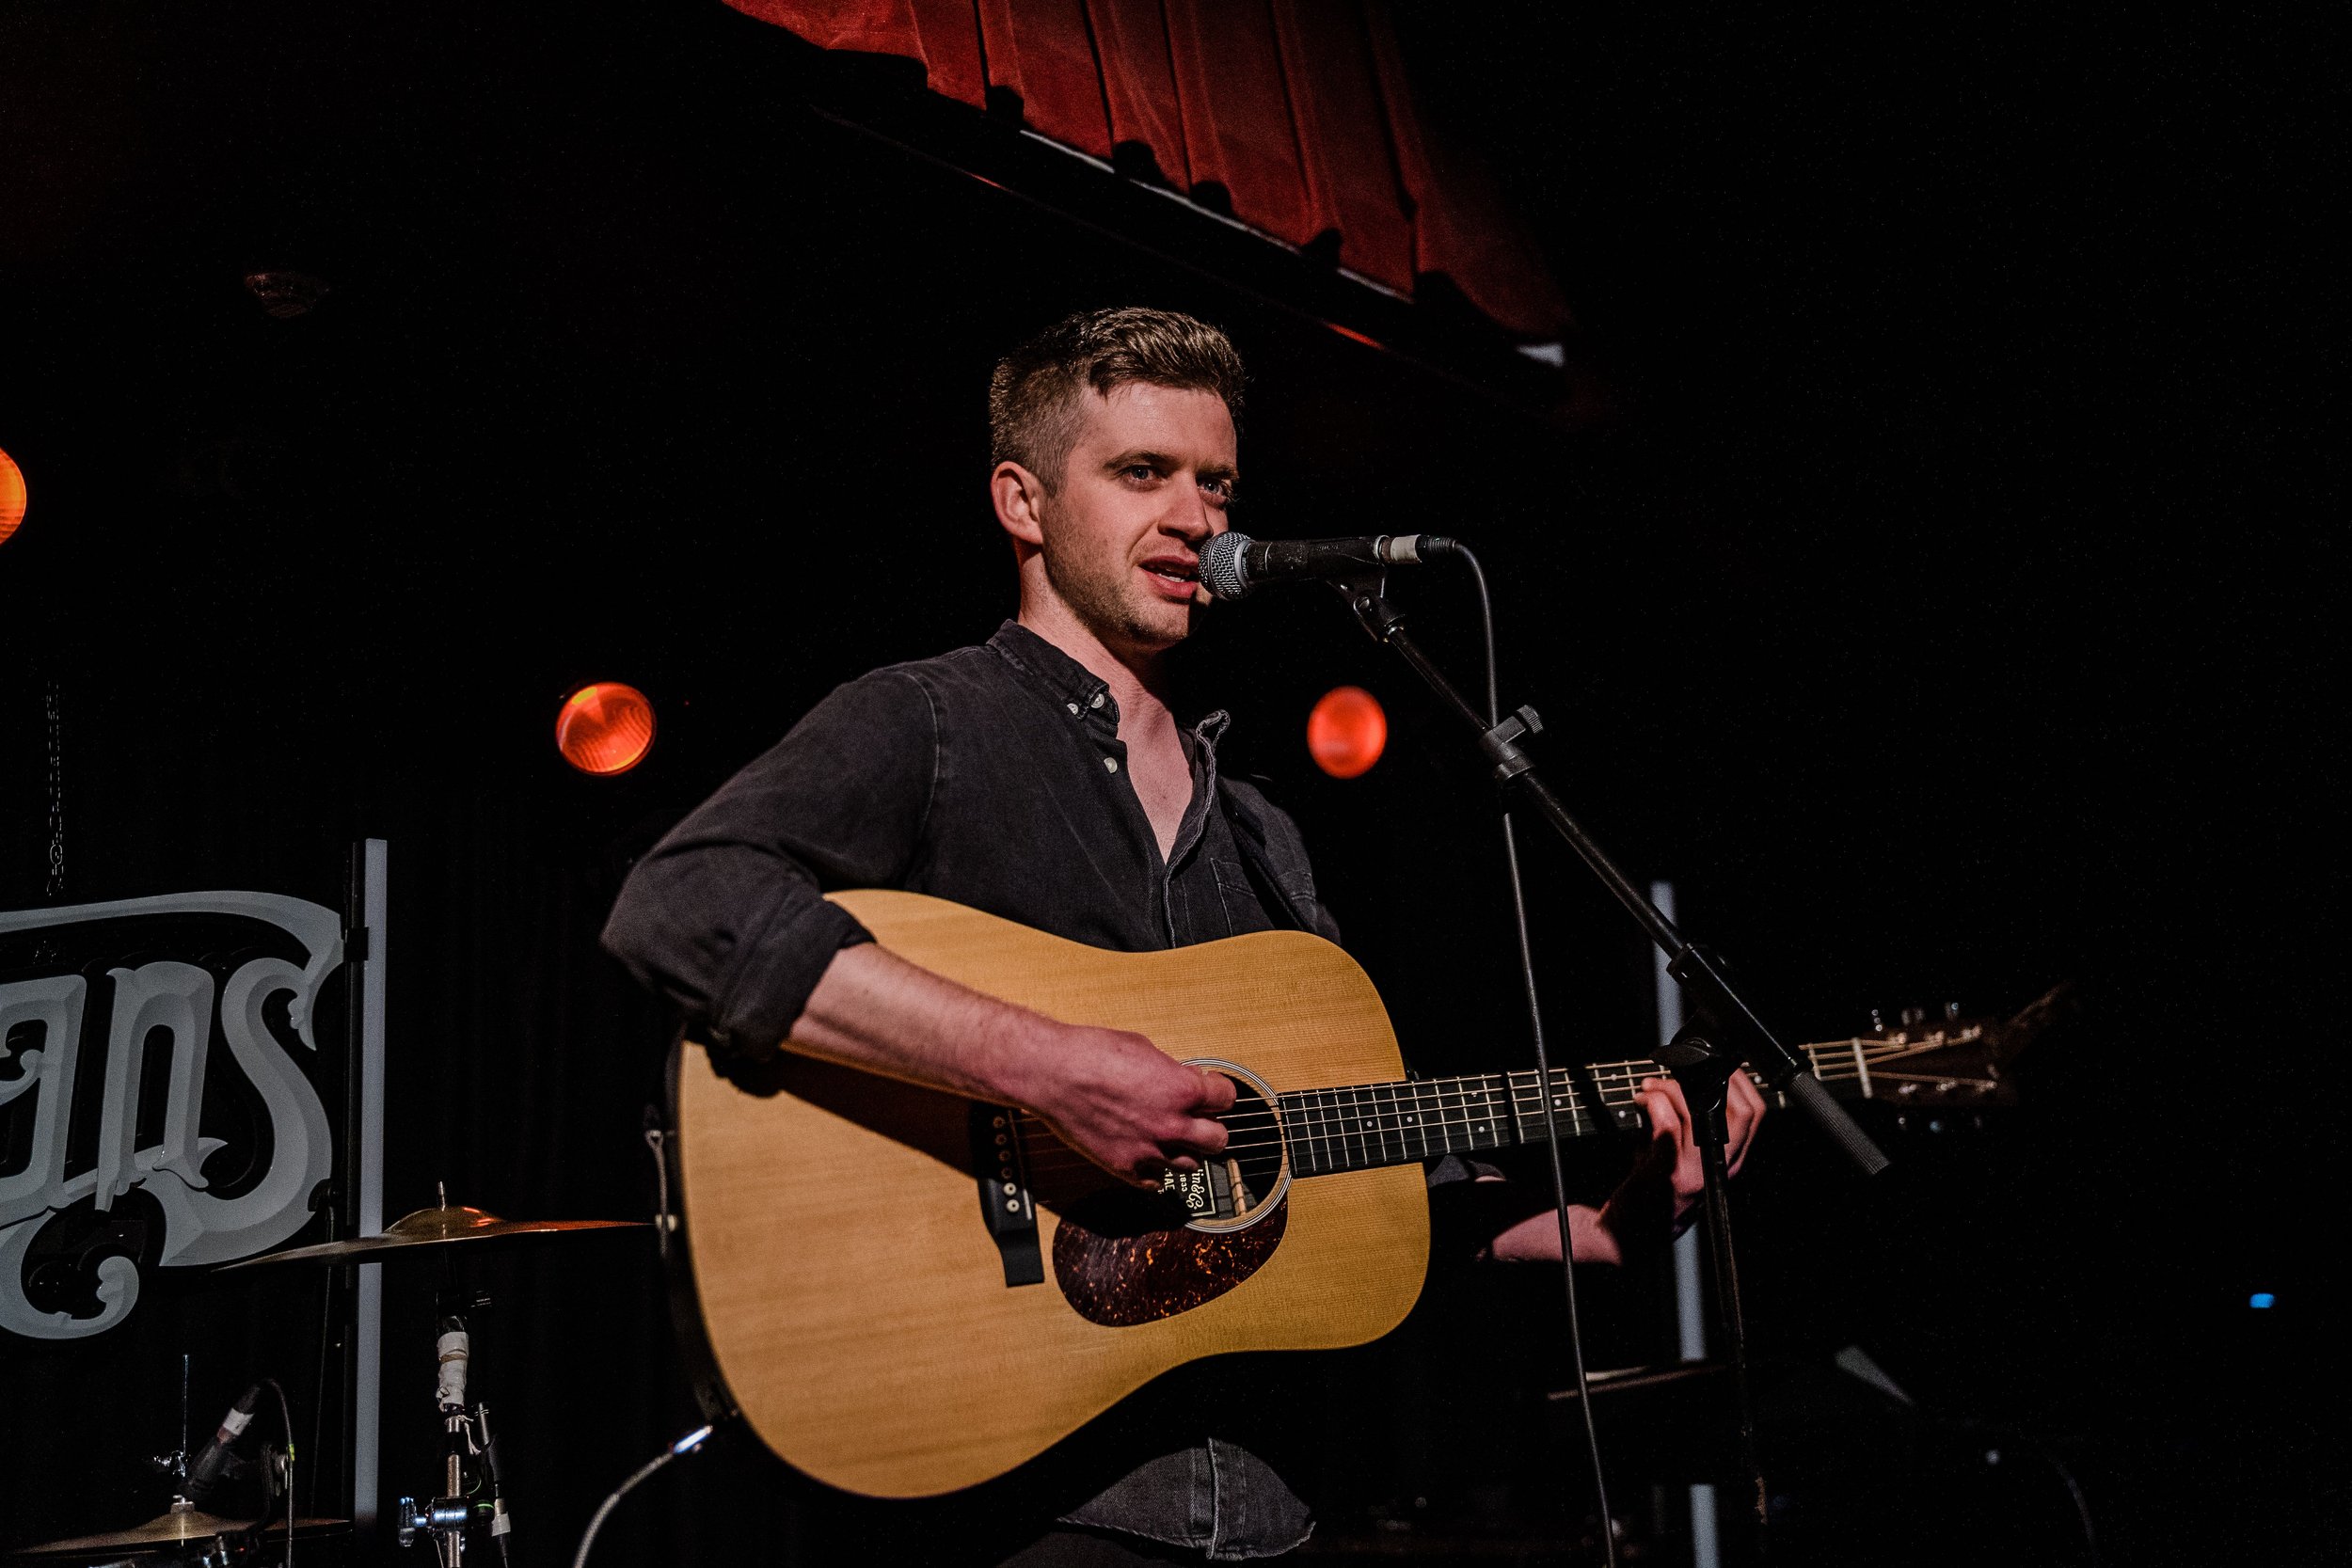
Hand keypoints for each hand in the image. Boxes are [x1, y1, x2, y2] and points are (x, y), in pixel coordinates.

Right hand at [1010, 1023, 1235, 1187]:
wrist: (1051, 1073)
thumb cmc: (1090, 1053)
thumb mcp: (1144, 1049)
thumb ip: (1171, 1071)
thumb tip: (1181, 1079)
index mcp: (1181, 1090)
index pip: (1227, 1099)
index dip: (1219, 1092)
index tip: (1213, 1091)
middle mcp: (1171, 1124)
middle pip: (1218, 1140)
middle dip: (1211, 1127)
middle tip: (1200, 1118)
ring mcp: (1148, 1149)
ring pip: (1190, 1165)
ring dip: (1185, 1150)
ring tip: (1171, 1136)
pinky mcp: (1123, 1166)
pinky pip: (1153, 1181)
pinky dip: (1154, 1169)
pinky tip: (1148, 1154)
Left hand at [1597, 1071, 1766, 1249]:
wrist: (1630, 1232)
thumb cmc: (1654, 1186)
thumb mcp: (1681, 1151)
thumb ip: (1688, 1116)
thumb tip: (1682, 1073)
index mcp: (1729, 1161)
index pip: (1755, 1114)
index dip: (1740, 1081)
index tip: (1714, 1064)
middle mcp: (1719, 1168)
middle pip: (1741, 1111)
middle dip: (1713, 1078)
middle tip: (1682, 1071)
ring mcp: (1696, 1172)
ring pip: (1698, 1108)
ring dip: (1669, 1087)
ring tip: (1649, 1088)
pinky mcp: (1667, 1173)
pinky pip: (1667, 1123)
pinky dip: (1651, 1101)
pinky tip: (1641, 1101)